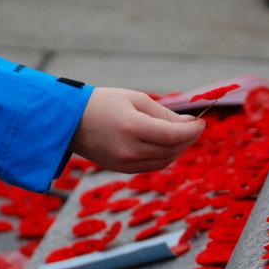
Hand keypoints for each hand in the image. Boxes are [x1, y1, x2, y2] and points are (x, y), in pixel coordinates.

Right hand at [69, 87, 204, 172]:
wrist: (68, 121)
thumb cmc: (103, 103)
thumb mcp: (135, 99)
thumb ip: (164, 114)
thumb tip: (189, 124)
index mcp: (132, 127)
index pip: (173, 135)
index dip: (192, 130)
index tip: (201, 122)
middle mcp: (129, 150)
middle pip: (172, 149)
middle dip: (189, 138)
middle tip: (195, 126)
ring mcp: (125, 163)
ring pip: (165, 160)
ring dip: (180, 148)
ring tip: (184, 134)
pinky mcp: (123, 170)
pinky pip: (153, 165)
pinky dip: (166, 156)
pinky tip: (169, 144)